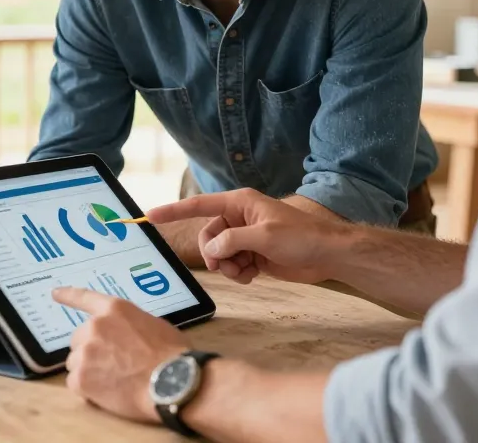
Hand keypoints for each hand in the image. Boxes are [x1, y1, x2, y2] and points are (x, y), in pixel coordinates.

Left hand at [51, 287, 190, 422]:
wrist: (172, 382)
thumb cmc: (170, 354)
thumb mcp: (153, 325)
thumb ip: (129, 325)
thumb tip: (124, 335)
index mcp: (114, 310)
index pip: (86, 298)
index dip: (69, 295)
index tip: (54, 293)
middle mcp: (94, 327)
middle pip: (79, 339)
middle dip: (90, 350)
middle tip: (111, 364)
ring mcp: (85, 353)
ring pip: (76, 363)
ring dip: (88, 370)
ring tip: (112, 381)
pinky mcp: (80, 379)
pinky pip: (75, 384)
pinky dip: (87, 390)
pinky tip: (106, 393)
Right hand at [147, 189, 344, 285]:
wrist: (327, 255)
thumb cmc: (301, 237)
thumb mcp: (264, 237)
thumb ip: (232, 241)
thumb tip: (211, 250)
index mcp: (239, 203)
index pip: (199, 205)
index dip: (174, 210)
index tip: (150, 215)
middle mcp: (238, 218)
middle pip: (207, 236)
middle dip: (213, 254)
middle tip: (225, 266)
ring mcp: (245, 237)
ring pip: (218, 254)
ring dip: (227, 267)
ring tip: (246, 271)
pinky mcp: (252, 255)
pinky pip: (231, 265)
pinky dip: (238, 273)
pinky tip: (254, 274)